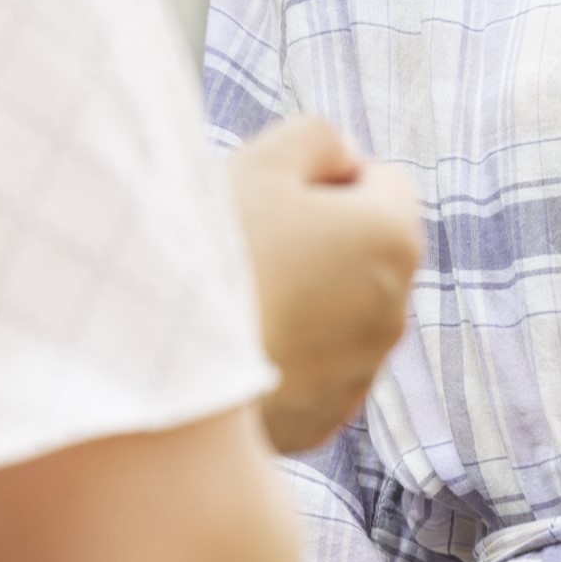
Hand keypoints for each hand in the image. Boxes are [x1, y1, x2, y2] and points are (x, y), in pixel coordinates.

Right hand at [226, 115, 422, 452]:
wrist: (166, 380)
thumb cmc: (216, 259)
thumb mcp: (264, 163)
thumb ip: (319, 139)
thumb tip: (344, 157)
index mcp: (394, 238)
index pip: (382, 181)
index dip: (327, 178)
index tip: (275, 197)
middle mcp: (395, 310)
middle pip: (363, 252)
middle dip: (320, 242)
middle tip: (249, 246)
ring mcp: (359, 374)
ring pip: (339, 314)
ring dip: (302, 301)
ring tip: (236, 304)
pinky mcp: (321, 422)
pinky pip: (312, 371)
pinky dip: (284, 356)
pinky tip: (234, 351)